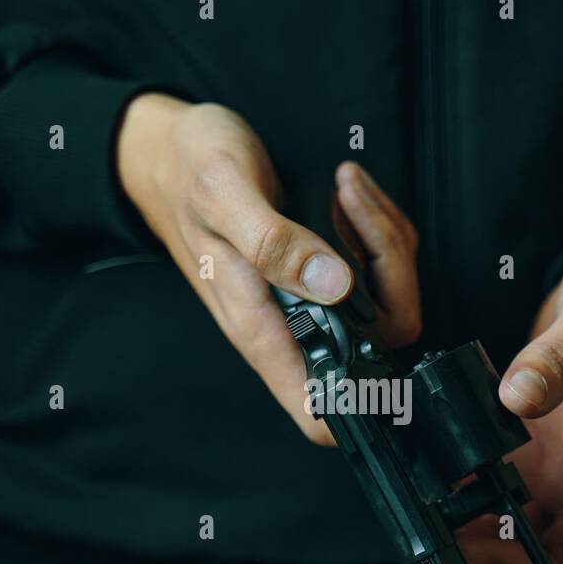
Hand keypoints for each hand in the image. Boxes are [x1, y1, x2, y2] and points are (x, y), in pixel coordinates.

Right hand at [115, 94, 420, 443]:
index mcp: (263, 326)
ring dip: (384, 234)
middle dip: (393, 269)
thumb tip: (332, 286)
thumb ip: (272, 244)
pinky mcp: (327, 269)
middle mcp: (292, 321)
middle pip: (385, 336)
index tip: (383, 346)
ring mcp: (313, 297)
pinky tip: (347, 194)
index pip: (321, 408)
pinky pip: (382, 262)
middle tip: (359, 212)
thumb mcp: (225, 197)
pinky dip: (377, 223)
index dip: (363, 404)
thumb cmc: (189, 177)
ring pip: (391, 294)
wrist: (169, 155)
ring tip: (346, 189)